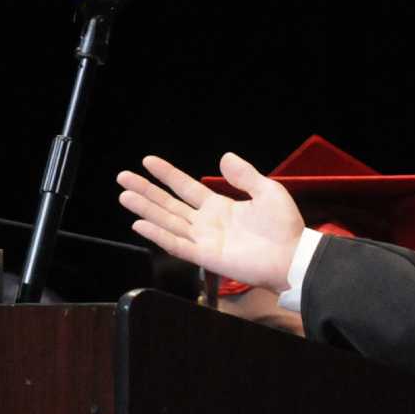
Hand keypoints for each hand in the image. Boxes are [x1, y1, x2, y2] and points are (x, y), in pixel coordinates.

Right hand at [117, 153, 303, 293]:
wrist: (292, 255)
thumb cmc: (284, 227)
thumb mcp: (267, 191)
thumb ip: (244, 175)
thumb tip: (224, 156)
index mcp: (219, 206)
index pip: (185, 187)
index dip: (167, 174)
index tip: (148, 161)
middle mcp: (206, 223)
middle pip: (168, 204)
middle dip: (146, 190)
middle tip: (123, 177)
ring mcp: (204, 240)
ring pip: (167, 222)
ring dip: (145, 209)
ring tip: (124, 196)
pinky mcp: (206, 257)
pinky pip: (177, 245)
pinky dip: (158, 235)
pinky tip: (140, 224)